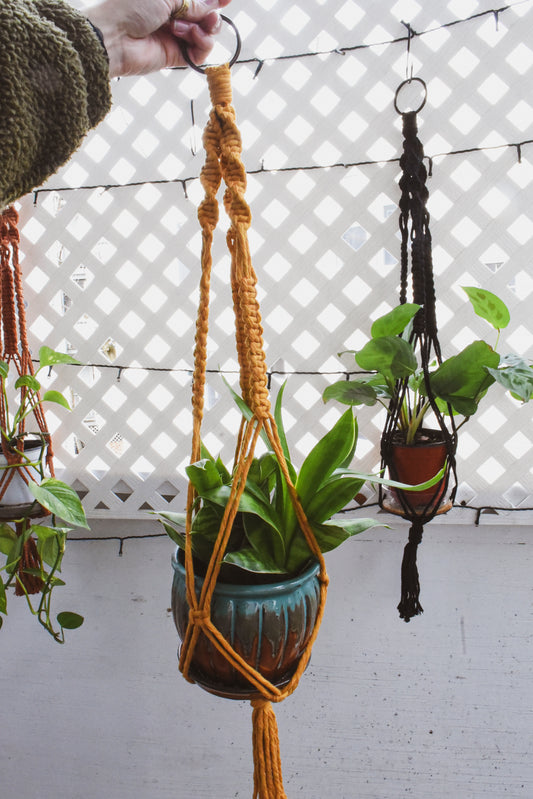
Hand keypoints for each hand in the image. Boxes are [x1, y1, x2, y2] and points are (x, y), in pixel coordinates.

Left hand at [86, 0, 232, 78]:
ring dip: (204, 28)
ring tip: (187, 28)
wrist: (115, 37)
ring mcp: (176, 35)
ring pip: (207, 33)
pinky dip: (201, 43)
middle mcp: (173, 14)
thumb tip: (215, 2)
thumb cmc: (131, 7)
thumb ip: (194, 0)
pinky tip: (186, 37)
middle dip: (211, 14)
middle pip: (206, 14)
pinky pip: (201, 51)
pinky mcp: (177, 56)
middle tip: (209, 17)